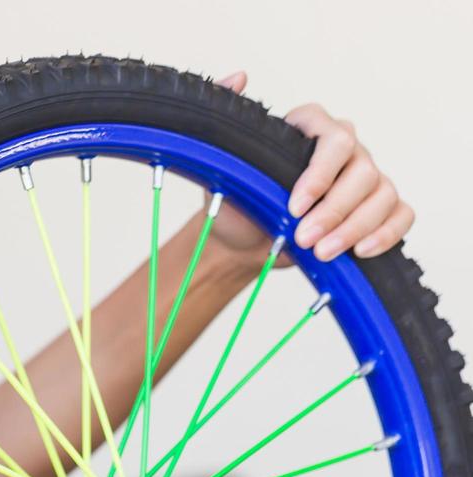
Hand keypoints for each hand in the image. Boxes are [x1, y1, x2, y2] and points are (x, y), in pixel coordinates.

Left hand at [206, 70, 413, 263]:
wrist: (242, 241)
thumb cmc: (236, 201)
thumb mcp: (221, 166)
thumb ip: (227, 120)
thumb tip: (238, 77)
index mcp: (310, 129)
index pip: (332, 138)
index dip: (319, 174)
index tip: (295, 206)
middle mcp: (344, 148)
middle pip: (362, 170)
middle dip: (335, 210)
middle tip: (305, 239)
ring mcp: (365, 176)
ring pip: (382, 194)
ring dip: (355, 227)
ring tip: (322, 253)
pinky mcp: (377, 207)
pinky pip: (400, 214)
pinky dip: (386, 233)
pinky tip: (361, 252)